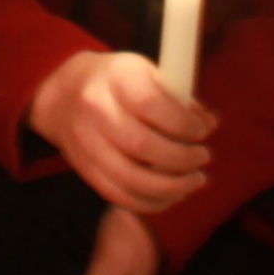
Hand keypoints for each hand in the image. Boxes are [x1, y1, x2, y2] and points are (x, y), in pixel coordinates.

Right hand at [22, 48, 211, 216]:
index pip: (150, 103)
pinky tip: (173, 194)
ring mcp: (86, 143)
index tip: (202, 131)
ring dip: (171, 187)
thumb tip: (209, 124)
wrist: (65, 95)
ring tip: (195, 180)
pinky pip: (120, 196)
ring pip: (131, 179)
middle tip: (202, 157)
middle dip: (181, 159)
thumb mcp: (147, 72)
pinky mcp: (85, 170)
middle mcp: (96, 109)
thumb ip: (178, 96)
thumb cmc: (118, 82)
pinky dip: (152, 202)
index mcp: (116, 77)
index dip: (182, 123)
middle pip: (142, 145)